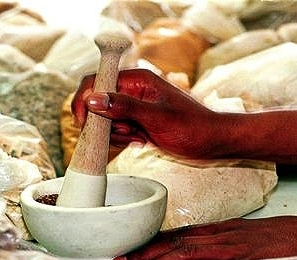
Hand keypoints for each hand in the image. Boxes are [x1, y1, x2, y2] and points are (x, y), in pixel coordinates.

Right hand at [71, 69, 221, 158]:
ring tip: (138, 138)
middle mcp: (131, 90)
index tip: (86, 121)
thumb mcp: (156, 117)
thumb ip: (123, 107)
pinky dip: (121, 139)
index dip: (85, 100)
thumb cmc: (192, 127)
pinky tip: (140, 141)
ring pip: (103, 119)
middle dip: (102, 123)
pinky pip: (114, 130)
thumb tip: (92, 99)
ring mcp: (132, 106)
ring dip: (114, 134)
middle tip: (123, 133)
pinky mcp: (134, 121)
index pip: (95, 80)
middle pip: (96, 102)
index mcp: (137, 80)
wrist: (212, 142)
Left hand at [111, 215, 296, 259]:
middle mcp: (215, 234)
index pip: (173, 236)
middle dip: (143, 253)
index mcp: (212, 230)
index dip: (148, 245)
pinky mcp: (240, 255)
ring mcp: (227, 244)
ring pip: (185, 250)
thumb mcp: (235, 239)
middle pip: (172, 242)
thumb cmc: (270, 238)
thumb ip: (210, 249)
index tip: (127, 255)